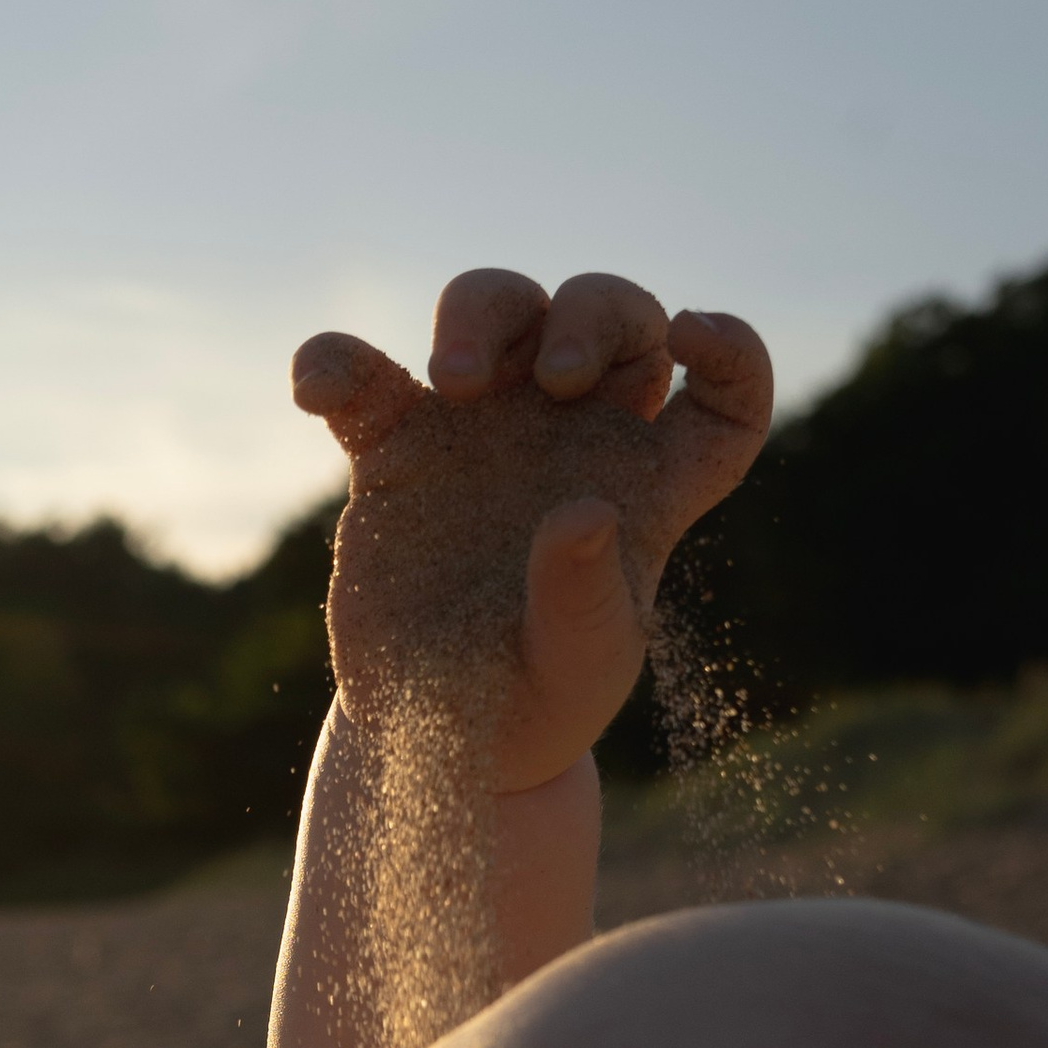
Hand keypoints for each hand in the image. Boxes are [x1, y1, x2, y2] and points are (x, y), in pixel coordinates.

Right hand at [291, 270, 772, 795]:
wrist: (435, 737)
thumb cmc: (532, 704)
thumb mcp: (576, 670)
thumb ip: (585, 599)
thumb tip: (585, 512)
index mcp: (648, 486)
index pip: (725, 397)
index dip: (733, 349)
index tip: (695, 334)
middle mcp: (575, 437)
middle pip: (612, 318)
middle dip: (590, 315)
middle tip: (554, 376)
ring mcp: (485, 431)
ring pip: (501, 310)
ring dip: (479, 316)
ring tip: (451, 382)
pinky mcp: (397, 451)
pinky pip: (365, 378)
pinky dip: (335, 364)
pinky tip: (315, 391)